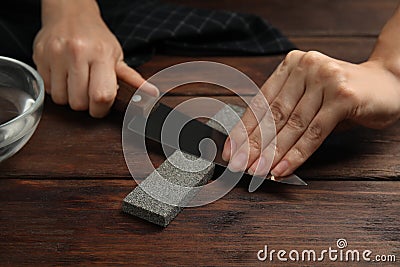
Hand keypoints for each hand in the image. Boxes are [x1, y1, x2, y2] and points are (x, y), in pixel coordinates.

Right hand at [33, 0, 157, 117]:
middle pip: (79, 102)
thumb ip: (132, 78)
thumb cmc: (96, 37)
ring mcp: (56, 54)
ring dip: (69, 97)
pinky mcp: (39, 56)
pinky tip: (63, 76)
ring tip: (76, 82)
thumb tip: (151, 93)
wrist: (70, 13)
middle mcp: (77, 53)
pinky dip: (56, 88)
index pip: (101, 96)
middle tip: (88, 91)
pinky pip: (48, 89)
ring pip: (61, 99)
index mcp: (101, 55)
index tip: (101, 107)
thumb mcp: (117, 56)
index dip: (101, 110)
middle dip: (85, 104)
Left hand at [222, 50, 399, 176]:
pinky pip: (313, 133)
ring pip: (291, 126)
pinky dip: (295, 155)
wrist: (388, 83)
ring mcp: (325, 80)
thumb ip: (286, 112)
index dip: (244, 129)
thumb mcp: (309, 96)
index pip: (261, 102)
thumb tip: (254, 145)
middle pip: (273, 115)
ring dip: (271, 154)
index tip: (230, 150)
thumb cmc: (342, 94)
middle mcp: (306, 67)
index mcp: (292, 65)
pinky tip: (281, 169)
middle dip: (253, 145)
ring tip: (256, 171)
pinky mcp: (343, 97)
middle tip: (239, 165)